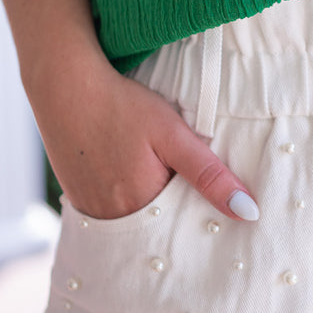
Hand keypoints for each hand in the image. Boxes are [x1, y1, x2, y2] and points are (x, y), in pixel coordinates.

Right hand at [25, 50, 258, 222]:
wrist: (64, 85)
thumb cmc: (121, 105)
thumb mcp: (174, 135)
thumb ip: (210, 175)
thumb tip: (248, 212)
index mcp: (143, 206)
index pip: (183, 226)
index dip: (198, 212)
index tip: (209, 200)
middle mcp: (114, 218)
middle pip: (157, 227)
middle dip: (174, 213)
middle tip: (179, 181)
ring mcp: (91, 210)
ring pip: (133, 220)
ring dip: (148, 208)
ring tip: (151, 174)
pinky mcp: (76, 198)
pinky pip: (109, 213)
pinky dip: (123, 201)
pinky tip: (126, 174)